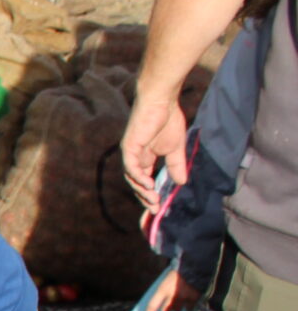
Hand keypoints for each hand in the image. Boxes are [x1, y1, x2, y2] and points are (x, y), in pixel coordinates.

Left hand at [121, 93, 189, 210]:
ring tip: (153, 199)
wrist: (162, 102)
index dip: (150, 194)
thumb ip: (176, 165)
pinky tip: (148, 184)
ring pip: (132, 177)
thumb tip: (182, 183)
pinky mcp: (129, 146)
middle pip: (136, 183)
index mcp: (145, 159)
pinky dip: (139, 176)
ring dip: (142, 190)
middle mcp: (135, 158)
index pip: (144, 181)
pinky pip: (131, 166)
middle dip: (145, 196)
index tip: (159, 206)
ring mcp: (130, 152)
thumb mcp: (175, 149)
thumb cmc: (168, 120)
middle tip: (155, 208)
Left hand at [146, 267, 201, 310]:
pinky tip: (190, 299)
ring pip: (178, 310)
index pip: (153, 305)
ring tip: (182, 298)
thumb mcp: (166, 279)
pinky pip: (189, 308)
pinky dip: (189, 305)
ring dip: (179, 306)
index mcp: (163, 289)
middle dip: (167, 308)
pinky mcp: (194, 299)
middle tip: (170, 304)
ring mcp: (184, 298)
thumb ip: (163, 291)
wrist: (195, 268)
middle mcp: (172, 296)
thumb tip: (161, 301)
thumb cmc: (179, 273)